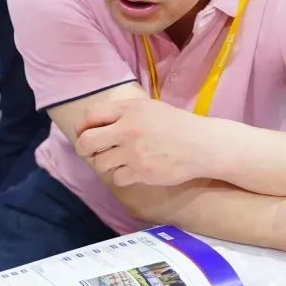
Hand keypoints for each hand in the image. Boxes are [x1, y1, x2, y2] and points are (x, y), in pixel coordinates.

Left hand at [76, 98, 218, 186]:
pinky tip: (133, 170)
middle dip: (84, 148)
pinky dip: (122, 176)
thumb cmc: (176, 125)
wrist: (202, 145)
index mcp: (129, 109)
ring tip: (118, 160)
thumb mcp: (149, 108)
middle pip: (87, 142)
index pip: (90, 116)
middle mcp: (128, 130)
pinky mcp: (141, 172)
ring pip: (100, 163)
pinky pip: (117, 178)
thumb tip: (93, 124)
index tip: (85, 133)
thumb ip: (123, 112)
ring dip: (105, 163)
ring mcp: (134, 153)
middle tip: (91, 152)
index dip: (82, 127)